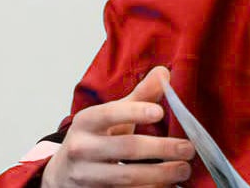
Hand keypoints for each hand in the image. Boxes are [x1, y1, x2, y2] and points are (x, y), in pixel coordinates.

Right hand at [41, 67, 195, 186]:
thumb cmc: (93, 139)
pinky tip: (168, 185)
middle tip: (188, 149)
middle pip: (126, 147)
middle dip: (161, 148)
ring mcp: (86, 175)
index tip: (159, 112)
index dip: (135, 111)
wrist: (62, 173)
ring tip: (183, 169)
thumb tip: (163, 73)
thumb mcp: (109, 116)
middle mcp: (82, 148)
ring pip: (128, 175)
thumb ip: (138, 96)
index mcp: (86, 122)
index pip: (110, 113)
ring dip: (161, 174)